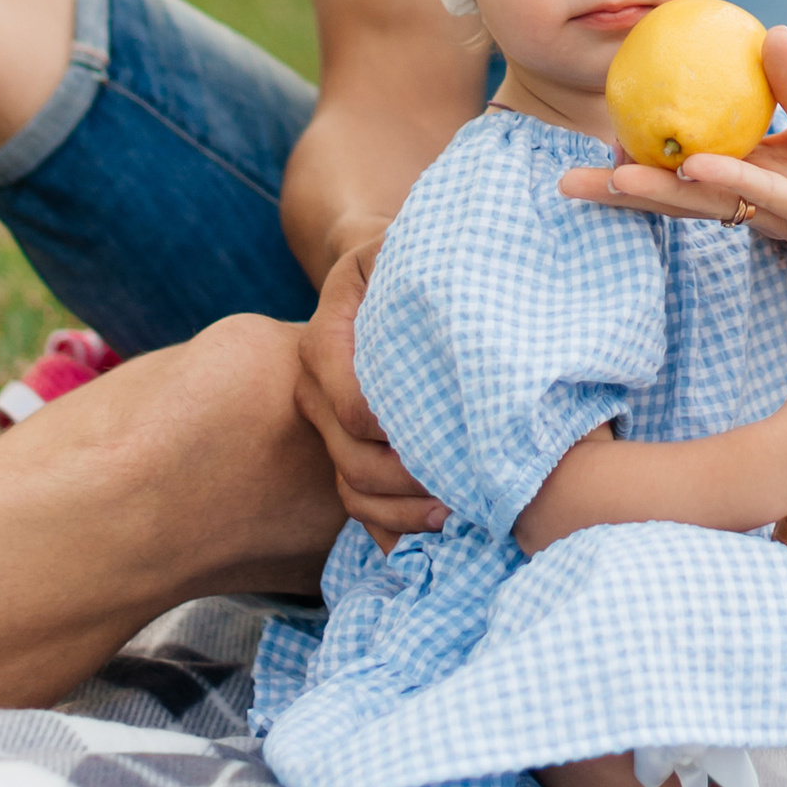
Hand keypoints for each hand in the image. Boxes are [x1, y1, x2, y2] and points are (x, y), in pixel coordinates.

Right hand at [292, 239, 445, 545]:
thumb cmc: (409, 257)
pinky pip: (358, 506)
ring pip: (353, 491)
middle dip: (412, 484)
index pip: (358, 410)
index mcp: (327, 338)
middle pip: (355, 459)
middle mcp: (316, 386)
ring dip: (405, 514)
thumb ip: (416, 266)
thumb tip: (454, 299)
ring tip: (458, 514)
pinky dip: (393, 532)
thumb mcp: (405, 247)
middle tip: (469, 490)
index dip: (405, 436)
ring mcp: (327, 423)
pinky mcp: (346, 446)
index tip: (460, 441)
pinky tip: (436, 538)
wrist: (386, 268)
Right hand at [560, 28, 786, 263]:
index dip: (638, 162)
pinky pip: (767, 196)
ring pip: (712, 203)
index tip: (588, 148)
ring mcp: (783, 212)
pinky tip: (695, 168)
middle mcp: (757, 197)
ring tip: (614, 179)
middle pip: (680, 196)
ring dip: (664, 192)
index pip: (683, 166)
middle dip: (625, 193)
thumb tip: (765, 30)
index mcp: (753, 169)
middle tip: (567, 182)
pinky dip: (730, 180)